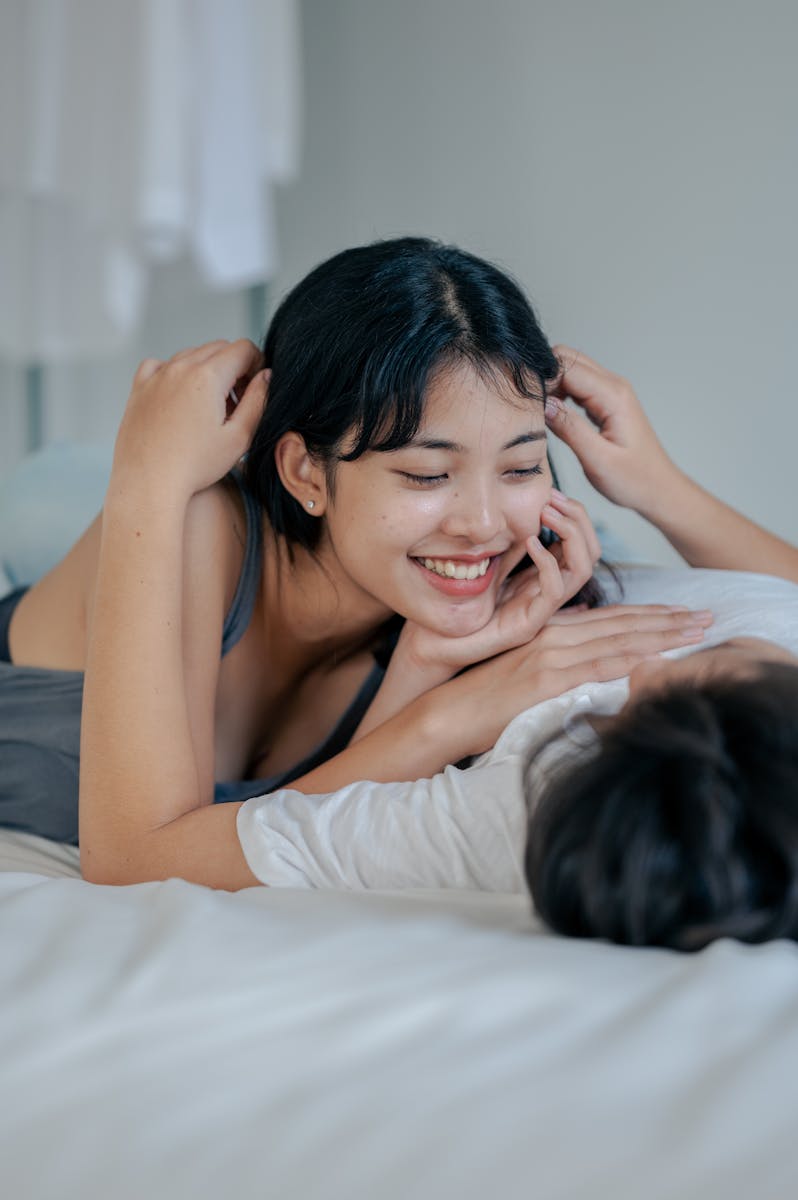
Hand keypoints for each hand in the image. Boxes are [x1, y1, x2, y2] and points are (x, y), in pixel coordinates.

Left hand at [111, 340, 267, 500]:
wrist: (148, 484)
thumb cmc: (195, 467)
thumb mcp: (239, 437)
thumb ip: (259, 401)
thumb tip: (266, 376)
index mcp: (207, 377)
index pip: (243, 348)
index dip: (257, 364)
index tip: (255, 389)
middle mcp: (179, 367)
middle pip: (218, 348)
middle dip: (234, 367)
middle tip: (236, 402)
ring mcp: (156, 375)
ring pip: (191, 355)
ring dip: (207, 371)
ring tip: (210, 406)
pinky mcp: (139, 388)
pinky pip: (161, 365)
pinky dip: (177, 373)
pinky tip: (181, 399)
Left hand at [398, 498, 598, 683]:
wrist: (438, 642)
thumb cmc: (460, 604)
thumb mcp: (490, 563)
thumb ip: (508, 544)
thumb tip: (521, 510)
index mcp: (543, 577)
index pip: (580, 544)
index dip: (573, 515)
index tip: (550, 494)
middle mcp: (549, 592)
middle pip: (590, 553)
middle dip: (578, 519)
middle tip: (552, 498)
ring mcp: (542, 609)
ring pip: (582, 569)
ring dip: (570, 535)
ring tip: (547, 514)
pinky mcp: (529, 623)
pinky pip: (553, 590)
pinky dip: (548, 561)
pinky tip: (530, 542)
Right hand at [447, 601, 714, 755]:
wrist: (448, 713)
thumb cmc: (482, 697)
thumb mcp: (522, 664)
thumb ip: (554, 643)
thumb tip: (584, 623)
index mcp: (549, 630)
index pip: (610, 618)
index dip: (650, 613)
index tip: (683, 612)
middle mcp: (553, 635)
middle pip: (622, 624)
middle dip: (668, 620)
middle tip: (706, 616)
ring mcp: (550, 655)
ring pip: (618, 639)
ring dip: (661, 635)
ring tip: (696, 632)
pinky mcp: (546, 679)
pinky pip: (597, 666)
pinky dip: (630, 659)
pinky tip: (657, 656)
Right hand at [544, 346, 678, 514]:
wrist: (658, 489)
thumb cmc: (634, 479)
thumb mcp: (598, 460)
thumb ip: (570, 429)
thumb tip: (544, 405)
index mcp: (613, 396)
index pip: (567, 367)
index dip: (542, 379)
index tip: (528, 403)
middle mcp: (613, 386)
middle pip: (568, 359)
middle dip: (544, 376)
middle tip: (531, 407)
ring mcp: (610, 392)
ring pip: (570, 369)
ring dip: (551, 384)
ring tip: (539, 413)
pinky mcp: (605, 402)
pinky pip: (576, 385)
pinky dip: (559, 393)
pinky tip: (553, 415)